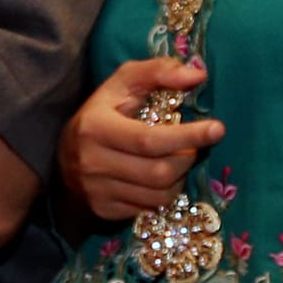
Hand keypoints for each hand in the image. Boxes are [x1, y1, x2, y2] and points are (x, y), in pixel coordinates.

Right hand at [63, 59, 220, 219]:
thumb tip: (198, 76)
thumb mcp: (123, 83)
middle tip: (192, 146)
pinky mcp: (103, 209)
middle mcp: (93, 162)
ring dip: (179, 178)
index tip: (218, 129)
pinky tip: (160, 179)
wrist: (63, 153)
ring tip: (176, 161)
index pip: (150, 139)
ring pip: (158, 195)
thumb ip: (159, 72)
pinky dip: (163, 194)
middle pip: (159, 172)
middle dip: (186, 159)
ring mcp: (97, 190)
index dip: (188, 136)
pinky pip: (148, 209)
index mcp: (96, 127)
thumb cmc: (103, 111)